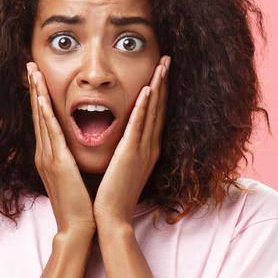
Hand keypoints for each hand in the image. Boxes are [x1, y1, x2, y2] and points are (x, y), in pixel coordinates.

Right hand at [27, 62, 95, 237]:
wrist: (78, 227)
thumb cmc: (80, 205)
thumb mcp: (73, 177)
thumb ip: (70, 161)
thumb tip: (74, 150)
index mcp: (49, 157)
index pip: (43, 121)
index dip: (40, 99)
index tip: (37, 79)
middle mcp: (44, 154)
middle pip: (37, 115)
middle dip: (34, 89)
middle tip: (30, 66)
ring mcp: (48, 158)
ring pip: (41, 118)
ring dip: (37, 94)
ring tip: (33, 73)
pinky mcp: (57, 163)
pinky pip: (51, 132)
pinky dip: (47, 113)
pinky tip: (43, 98)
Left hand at [94, 55, 168, 228]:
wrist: (111, 218)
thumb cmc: (113, 196)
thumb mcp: (123, 169)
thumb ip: (126, 152)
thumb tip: (124, 140)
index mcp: (146, 150)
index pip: (156, 115)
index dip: (160, 92)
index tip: (161, 72)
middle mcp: (149, 147)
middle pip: (159, 108)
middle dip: (163, 82)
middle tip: (167, 58)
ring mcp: (142, 151)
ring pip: (153, 112)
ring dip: (157, 87)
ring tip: (162, 65)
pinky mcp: (130, 155)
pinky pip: (139, 126)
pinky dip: (144, 108)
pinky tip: (148, 90)